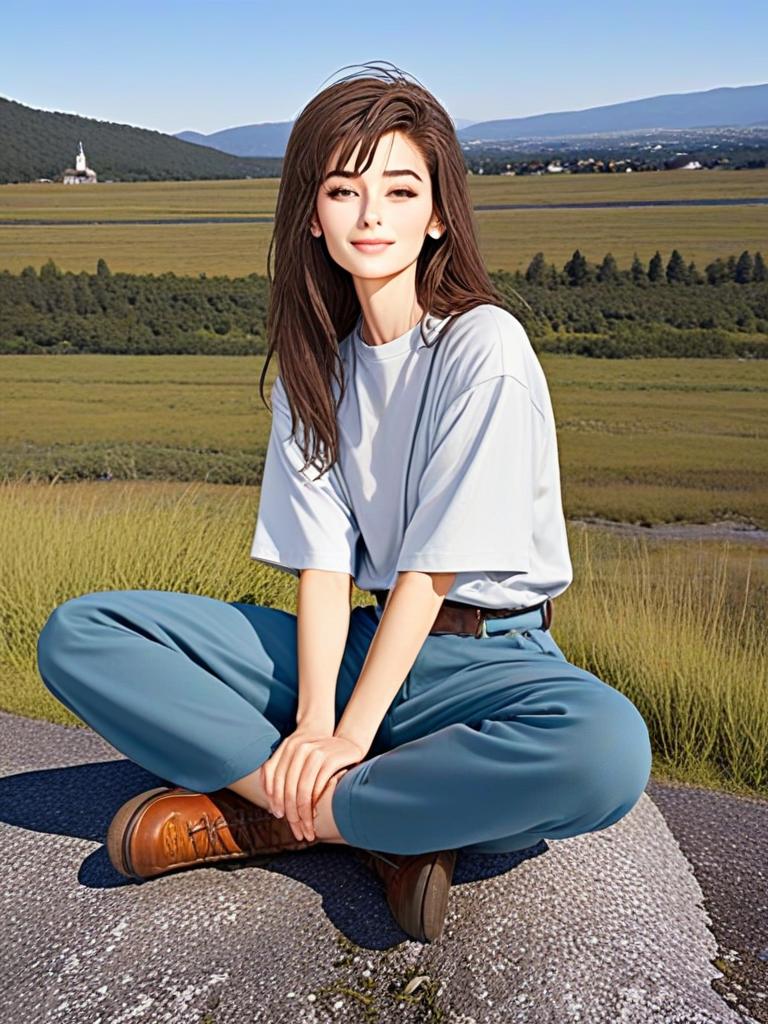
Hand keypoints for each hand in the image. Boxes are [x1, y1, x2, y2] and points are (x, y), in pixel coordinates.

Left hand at [259, 726, 365, 840]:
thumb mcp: (301, 759)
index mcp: (288, 746)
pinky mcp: (331, 759)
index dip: (274, 798)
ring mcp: (316, 752)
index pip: (273, 775)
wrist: (348, 743)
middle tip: (295, 829)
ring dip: (303, 814)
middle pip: (288, 786)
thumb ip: (285, 775)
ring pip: (302, 790)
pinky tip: (316, 815)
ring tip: (307, 829)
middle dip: (290, 813)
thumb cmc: (322, 757)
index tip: (278, 815)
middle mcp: (299, 747)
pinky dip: (315, 804)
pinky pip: (318, 787)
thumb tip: (271, 808)